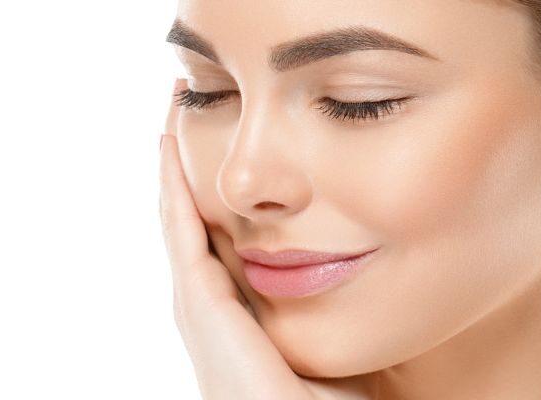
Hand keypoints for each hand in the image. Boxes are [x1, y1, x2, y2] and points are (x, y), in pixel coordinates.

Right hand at [158, 78, 374, 399]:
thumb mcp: (331, 338)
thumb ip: (336, 302)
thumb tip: (370, 267)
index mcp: (236, 312)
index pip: (221, 241)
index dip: (219, 196)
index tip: (220, 153)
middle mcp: (209, 304)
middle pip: (192, 222)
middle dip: (186, 171)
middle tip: (182, 113)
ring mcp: (199, 303)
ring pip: (179, 218)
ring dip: (173, 169)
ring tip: (171, 116)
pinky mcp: (200, 301)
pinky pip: (181, 229)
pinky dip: (172, 186)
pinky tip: (169, 145)